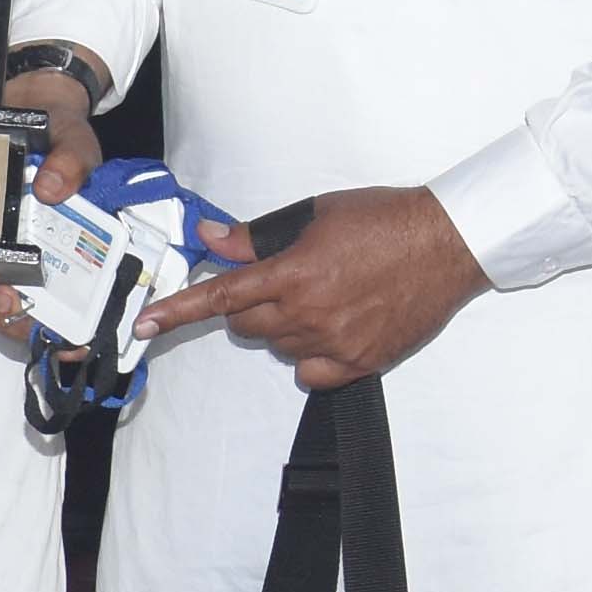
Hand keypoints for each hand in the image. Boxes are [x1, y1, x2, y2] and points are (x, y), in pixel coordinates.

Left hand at [0, 69, 108, 337]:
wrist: (28, 105)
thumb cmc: (62, 133)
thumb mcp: (76, 142)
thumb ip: (73, 161)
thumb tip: (53, 189)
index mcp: (80, 248)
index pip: (81, 306)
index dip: (73, 335)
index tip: (65, 345)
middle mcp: (45, 258)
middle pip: (32, 312)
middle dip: (17, 320)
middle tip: (6, 303)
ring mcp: (10, 253)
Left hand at [140, 183, 482, 391]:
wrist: (447, 243)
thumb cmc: (384, 220)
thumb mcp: (315, 215)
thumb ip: (258, 236)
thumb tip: (212, 238)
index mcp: (294, 271)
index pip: (220, 296)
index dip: (176, 312)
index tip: (143, 327)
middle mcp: (309, 312)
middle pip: (245, 325)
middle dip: (249, 305)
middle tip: (281, 282)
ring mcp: (335, 342)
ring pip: (278, 348)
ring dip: (283, 328)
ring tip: (322, 297)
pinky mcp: (360, 362)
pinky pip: (310, 376)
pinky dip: (309, 358)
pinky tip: (331, 330)